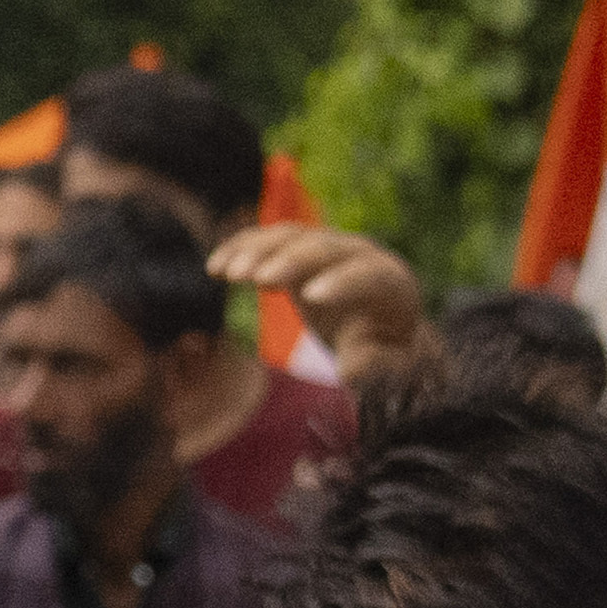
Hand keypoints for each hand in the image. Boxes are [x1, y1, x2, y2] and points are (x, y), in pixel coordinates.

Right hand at [216, 222, 424, 363]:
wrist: (378, 330)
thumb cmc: (386, 353)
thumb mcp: (391, 368)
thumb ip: (375, 366)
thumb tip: (350, 369)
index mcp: (391, 282)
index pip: (367, 274)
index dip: (342, 282)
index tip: (311, 297)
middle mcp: (360, 254)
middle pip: (323, 248)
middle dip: (289, 260)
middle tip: (255, 278)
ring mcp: (328, 247)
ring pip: (291, 237)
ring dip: (257, 250)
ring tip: (227, 273)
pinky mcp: (298, 250)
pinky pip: (268, 241)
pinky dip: (241, 249)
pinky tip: (215, 267)